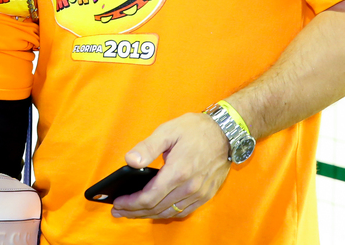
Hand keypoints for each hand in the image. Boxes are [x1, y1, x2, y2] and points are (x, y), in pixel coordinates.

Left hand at [111, 112, 231, 220]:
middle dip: (135, 212)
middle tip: (118, 211)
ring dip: (149, 215)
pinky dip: (166, 213)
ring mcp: (199, 194)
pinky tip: (156, 210)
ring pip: (169, 212)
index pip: (149, 197)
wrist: (226, 133)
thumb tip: (130, 160)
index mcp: (178, 172)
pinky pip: (183, 211)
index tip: (117, 202)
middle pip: (157, 208)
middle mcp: (189, 188)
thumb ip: (148, 147)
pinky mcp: (206, 195)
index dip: (131, 203)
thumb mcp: (168, 131)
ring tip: (132, 213)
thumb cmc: (196, 129)